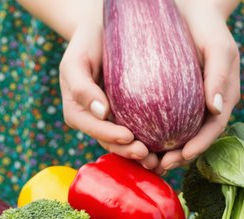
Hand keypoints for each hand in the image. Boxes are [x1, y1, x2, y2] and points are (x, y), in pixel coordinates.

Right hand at [59, 13, 154, 166]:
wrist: (102, 32)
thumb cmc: (86, 43)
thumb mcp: (76, 61)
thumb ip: (82, 87)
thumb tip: (102, 112)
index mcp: (78, 113)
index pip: (93, 128)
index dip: (109, 136)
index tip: (128, 137)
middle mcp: (95, 121)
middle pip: (110, 142)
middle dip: (128, 152)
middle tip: (147, 155)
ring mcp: (112, 120)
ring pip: (125, 143)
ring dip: (140, 155)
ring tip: (158, 161)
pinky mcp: (129, 115)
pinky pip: (140, 131)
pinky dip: (151, 142)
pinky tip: (167, 148)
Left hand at [153, 1, 240, 174]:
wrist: (188, 7)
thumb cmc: (207, 26)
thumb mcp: (218, 47)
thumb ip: (220, 75)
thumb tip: (215, 108)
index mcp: (222, 98)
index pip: (213, 129)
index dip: (199, 146)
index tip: (181, 157)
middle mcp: (206, 106)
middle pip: (194, 138)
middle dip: (178, 156)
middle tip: (158, 165)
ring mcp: (188, 103)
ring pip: (177, 134)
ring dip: (163, 151)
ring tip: (145, 160)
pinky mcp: (170, 98)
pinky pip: (162, 121)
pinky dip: (151, 134)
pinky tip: (135, 140)